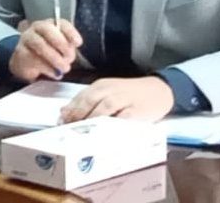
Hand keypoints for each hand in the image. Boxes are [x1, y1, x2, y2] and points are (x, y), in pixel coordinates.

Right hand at [8, 19, 82, 81]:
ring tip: (64, 68)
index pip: (61, 23)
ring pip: (40, 45)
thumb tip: (70, 54)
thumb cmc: (48, 53)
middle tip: (70, 57)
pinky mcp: (21, 53)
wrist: (25, 62)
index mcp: (50, 24)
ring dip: (54, 58)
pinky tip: (54, 73)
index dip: (70, 32)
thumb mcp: (60, 49)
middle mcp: (37, 28)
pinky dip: (47, 68)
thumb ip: (67, 48)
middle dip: (61, 43)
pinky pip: (34, 59)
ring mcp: (27, 39)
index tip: (78, 43)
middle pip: (48, 30)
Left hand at [59, 77, 174, 122]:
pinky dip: (114, 125)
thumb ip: (87, 101)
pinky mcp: (137, 110)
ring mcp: (124, 99)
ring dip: (92, 119)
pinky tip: (105, 133)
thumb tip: (63, 111)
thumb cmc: (130, 94)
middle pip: (89, 100)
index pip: (81, 96)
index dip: (70, 109)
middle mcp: (110, 90)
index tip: (60, 121)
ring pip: (104, 107)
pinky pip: (123, 118)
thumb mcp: (107, 93)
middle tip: (68, 128)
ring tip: (82, 132)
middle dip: (77, 115)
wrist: (160, 90)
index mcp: (101, 86)